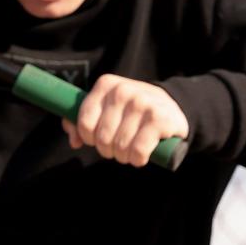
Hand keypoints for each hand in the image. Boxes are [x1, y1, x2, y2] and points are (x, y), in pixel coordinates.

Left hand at [62, 74, 188, 166]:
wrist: (170, 108)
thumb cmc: (130, 113)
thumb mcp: (105, 109)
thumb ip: (80, 122)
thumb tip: (75, 141)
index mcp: (106, 84)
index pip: (84, 124)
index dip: (90, 138)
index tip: (99, 137)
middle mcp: (123, 90)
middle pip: (102, 139)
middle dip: (109, 150)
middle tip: (119, 145)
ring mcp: (143, 103)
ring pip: (120, 147)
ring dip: (124, 156)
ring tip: (131, 148)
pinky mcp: (159, 119)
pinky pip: (137, 151)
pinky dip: (138, 159)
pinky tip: (142, 154)